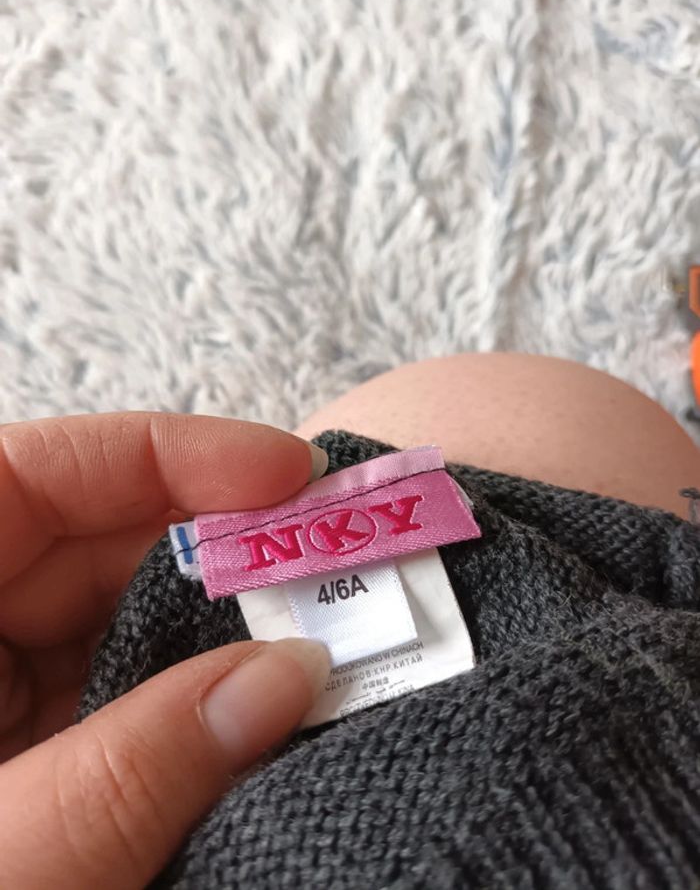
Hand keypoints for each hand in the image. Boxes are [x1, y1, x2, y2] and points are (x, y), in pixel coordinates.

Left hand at [0, 412, 329, 888]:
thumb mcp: (1, 867)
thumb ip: (137, 769)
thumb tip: (292, 671)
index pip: (35, 475)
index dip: (168, 455)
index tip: (288, 474)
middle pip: (89, 544)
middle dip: (213, 556)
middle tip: (330, 576)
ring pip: (112, 623)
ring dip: (213, 636)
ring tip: (313, 644)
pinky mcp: (16, 749)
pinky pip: (111, 696)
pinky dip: (187, 703)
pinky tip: (252, 714)